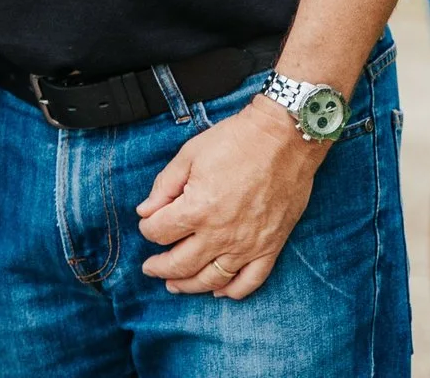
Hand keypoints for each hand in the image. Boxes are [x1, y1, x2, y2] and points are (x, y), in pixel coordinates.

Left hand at [136, 96, 327, 298]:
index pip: (159, 232)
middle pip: (180, 263)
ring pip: (211, 279)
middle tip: (151, 268)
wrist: (284, 138)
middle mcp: (220, 233)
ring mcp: (247, 244)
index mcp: (197, 209)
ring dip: (189, 285)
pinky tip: (220, 291)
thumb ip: (164, 186)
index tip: (149, 223)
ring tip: (175, 285)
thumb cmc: (237, 141)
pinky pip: (250, 281)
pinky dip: (233, 291)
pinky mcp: (270, 246)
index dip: (147, 229)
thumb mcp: (190, 154)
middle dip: (160, 267)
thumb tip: (145, 210)